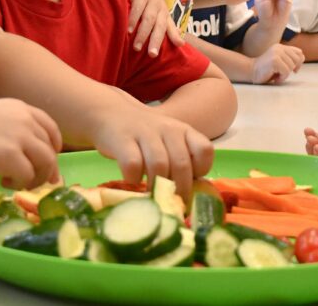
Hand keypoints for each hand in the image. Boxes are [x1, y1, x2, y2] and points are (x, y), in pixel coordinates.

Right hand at [0, 99, 61, 189]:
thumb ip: (10, 129)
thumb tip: (22, 152)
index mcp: (19, 108)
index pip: (50, 126)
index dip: (53, 145)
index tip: (48, 159)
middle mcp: (24, 119)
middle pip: (50, 147)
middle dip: (47, 167)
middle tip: (40, 181)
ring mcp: (20, 137)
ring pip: (46, 162)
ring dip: (37, 177)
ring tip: (19, 183)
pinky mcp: (12, 156)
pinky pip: (29, 175)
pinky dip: (22, 183)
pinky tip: (5, 183)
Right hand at [91, 105, 212, 199]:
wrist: (113, 114)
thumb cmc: (146, 136)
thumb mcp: (169, 140)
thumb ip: (181, 160)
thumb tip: (191, 195)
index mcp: (184, 131)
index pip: (205, 150)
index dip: (200, 169)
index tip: (191, 180)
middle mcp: (168, 129)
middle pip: (181, 164)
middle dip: (179, 189)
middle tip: (172, 203)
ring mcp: (145, 133)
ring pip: (159, 165)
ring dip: (157, 186)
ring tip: (153, 195)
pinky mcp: (123, 139)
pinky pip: (133, 165)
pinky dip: (134, 178)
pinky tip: (132, 181)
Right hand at [118, 0, 182, 55]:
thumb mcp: (152, 8)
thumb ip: (158, 23)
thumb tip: (171, 41)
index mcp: (162, 11)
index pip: (169, 26)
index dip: (175, 35)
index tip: (181, 45)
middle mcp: (158, 6)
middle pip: (160, 26)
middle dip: (156, 41)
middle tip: (153, 55)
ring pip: (148, 19)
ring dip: (143, 34)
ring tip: (137, 48)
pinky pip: (137, 8)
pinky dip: (133, 20)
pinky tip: (129, 30)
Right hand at [250, 44, 304, 84]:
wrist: (251, 72)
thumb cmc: (266, 70)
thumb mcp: (279, 61)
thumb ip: (289, 58)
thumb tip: (301, 58)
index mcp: (281, 47)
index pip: (299, 53)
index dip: (299, 63)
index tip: (293, 70)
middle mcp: (279, 48)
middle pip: (297, 60)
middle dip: (291, 69)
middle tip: (281, 73)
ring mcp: (276, 53)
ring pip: (292, 66)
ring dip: (285, 74)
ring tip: (276, 75)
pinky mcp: (275, 60)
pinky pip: (286, 71)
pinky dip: (282, 78)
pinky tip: (275, 78)